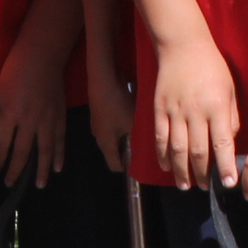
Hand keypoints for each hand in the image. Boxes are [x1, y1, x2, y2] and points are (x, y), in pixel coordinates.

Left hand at [0, 46, 70, 187]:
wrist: (42, 55)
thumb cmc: (16, 69)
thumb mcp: (0, 92)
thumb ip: (0, 115)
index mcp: (11, 112)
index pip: (2, 143)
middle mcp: (29, 119)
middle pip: (22, 152)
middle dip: (15, 170)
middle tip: (9, 183)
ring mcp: (47, 119)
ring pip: (44, 150)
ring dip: (41, 170)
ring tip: (39, 185)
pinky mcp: (59, 116)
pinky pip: (59, 140)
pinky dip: (59, 155)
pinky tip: (57, 168)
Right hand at [85, 55, 134, 171]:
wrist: (103, 79)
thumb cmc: (117, 103)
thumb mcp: (132, 123)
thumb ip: (139, 138)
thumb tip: (149, 149)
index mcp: (106, 144)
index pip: (115, 166)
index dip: (128, 168)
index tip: (142, 164)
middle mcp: (99, 137)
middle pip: (115, 152)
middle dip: (129, 152)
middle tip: (145, 148)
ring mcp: (98, 124)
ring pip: (114, 138)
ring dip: (126, 138)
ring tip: (140, 132)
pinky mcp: (100, 113)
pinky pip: (112, 126)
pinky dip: (121, 126)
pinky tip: (131, 116)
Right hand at [150, 33, 241, 186]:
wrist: (183, 46)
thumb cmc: (212, 67)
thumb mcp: (230, 90)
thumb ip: (231, 117)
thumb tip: (229, 142)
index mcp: (217, 107)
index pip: (222, 143)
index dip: (225, 166)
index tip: (229, 183)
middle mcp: (196, 112)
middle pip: (198, 151)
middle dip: (203, 174)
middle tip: (205, 188)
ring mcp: (175, 111)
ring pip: (177, 149)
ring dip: (181, 171)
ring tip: (185, 185)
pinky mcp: (160, 109)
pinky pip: (161, 138)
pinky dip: (163, 155)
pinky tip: (166, 167)